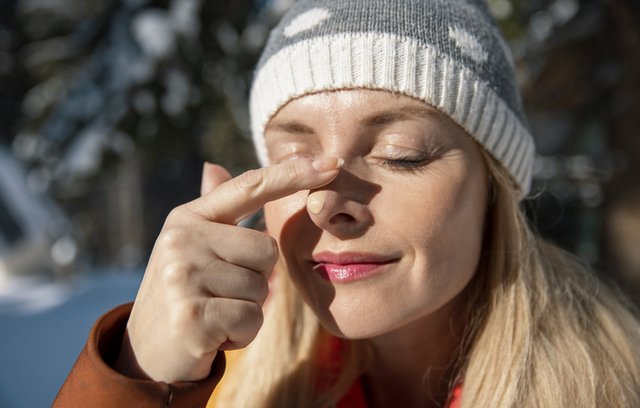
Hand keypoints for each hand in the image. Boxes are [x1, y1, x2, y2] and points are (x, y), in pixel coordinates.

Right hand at [114, 157, 340, 381]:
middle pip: (268, 250)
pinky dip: (242, 335)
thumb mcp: (190, 246)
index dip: (294, 173)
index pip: (250, 186)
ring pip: (262, 289)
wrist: (145, 354)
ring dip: (247, 310)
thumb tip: (213, 166)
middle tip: (219, 296)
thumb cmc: (183, 294)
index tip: (333, 162)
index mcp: (189, 218)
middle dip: (256, 280)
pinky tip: (213, 336)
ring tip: (214, 315)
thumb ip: (212, 211)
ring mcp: (184, 276)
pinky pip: (252, 319)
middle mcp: (183, 239)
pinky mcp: (192, 315)